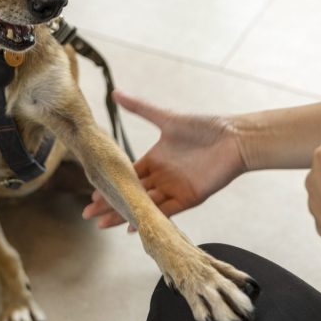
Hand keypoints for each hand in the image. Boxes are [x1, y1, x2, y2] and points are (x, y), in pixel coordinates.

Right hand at [82, 90, 245, 229]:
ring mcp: (173, 188)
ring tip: (101, 224)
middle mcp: (161, 176)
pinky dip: (149, 219)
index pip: (126, 176)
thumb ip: (140, 108)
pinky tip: (132, 228)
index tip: (90, 193)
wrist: (233, 138)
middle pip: (130, 193)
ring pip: (143, 205)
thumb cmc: (204, 127)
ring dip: (123, 215)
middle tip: (87, 214)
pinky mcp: (187, 198)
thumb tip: (115, 93)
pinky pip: (165, 212)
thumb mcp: (167, 118)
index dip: (109, 184)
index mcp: (155, 159)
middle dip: (109, 204)